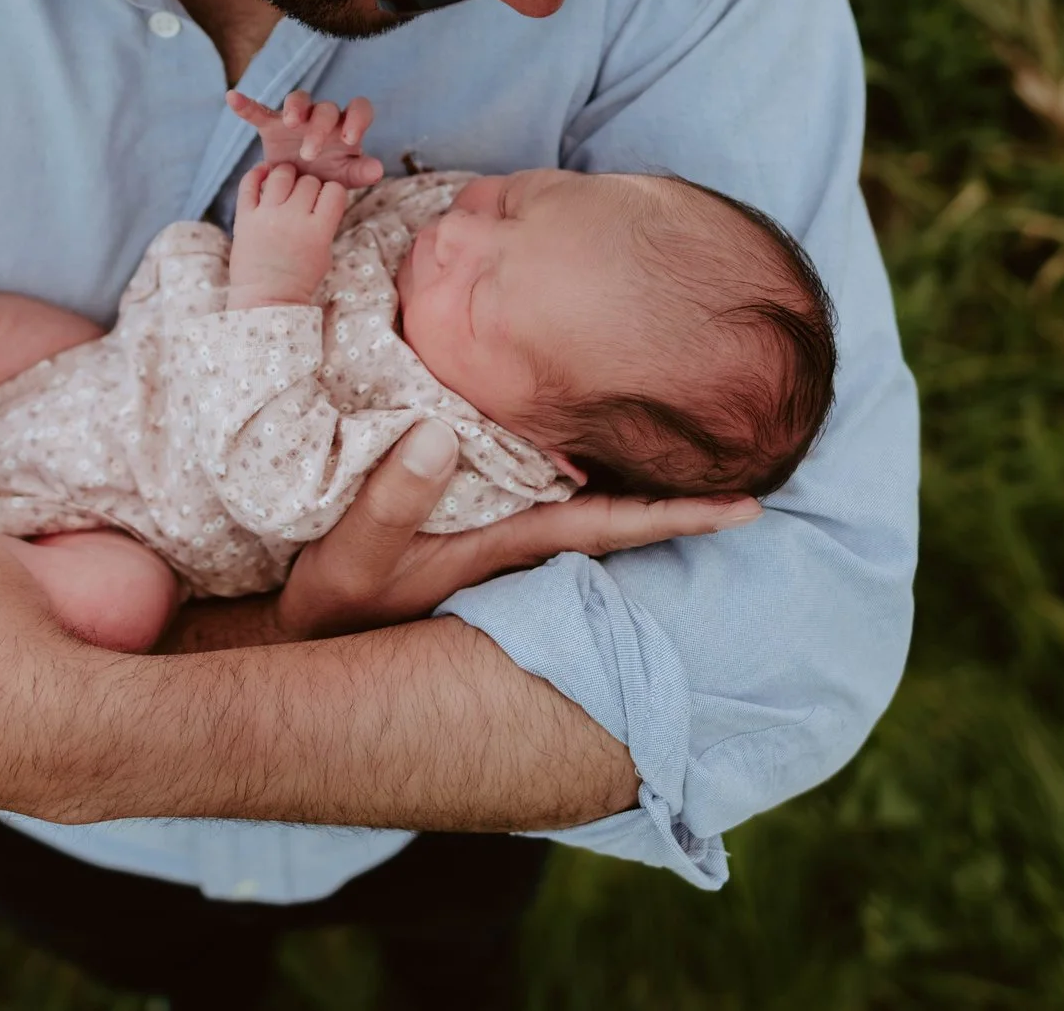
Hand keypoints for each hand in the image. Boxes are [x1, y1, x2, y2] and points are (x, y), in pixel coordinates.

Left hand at [226, 162, 350, 307]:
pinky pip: (249, 184)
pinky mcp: (244, 218)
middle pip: (309, 181)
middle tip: (305, 197)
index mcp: (318, 231)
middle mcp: (293, 219)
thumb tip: (321, 194)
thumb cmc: (298, 279)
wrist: (266, 299)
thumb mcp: (324, 252)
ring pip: (281, 174)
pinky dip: (256, 173)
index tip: (327, 198)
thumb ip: (324, 222)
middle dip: (311, 186)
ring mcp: (266, 216)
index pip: (334, 190)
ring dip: (287, 175)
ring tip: (286, 183)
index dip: (333, 191)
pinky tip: (264, 173)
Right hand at [228, 89, 382, 187]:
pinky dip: (246, 105)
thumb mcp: (344, 180)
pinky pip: (259, 111)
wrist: (297, 191)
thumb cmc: (327, 180)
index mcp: (345, 127)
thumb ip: (360, 172)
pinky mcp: (272, 125)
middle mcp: (322, 117)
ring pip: (297, 100)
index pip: (359, 109)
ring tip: (290, 122)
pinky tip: (232, 98)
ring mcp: (297, 119)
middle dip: (319, 129)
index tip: (352, 139)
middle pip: (325, 109)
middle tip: (310, 154)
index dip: (357, 119)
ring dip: (295, 108)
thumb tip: (378, 169)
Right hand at [275, 420, 764, 641]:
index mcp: (508, 546)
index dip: (683, 516)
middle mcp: (519, 541)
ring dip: (640, 466)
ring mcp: (499, 533)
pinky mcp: (470, 519)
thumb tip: (441, 431)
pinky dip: (582, 458)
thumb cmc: (329, 610)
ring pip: (589, 495)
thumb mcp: (348, 560)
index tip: (755, 507)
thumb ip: (391, 501)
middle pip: (620, 507)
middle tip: (759, 437)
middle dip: (684, 483)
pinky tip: (595, 425)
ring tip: (702, 419)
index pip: (613, 526)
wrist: (304, 644)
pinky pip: (547, 485)